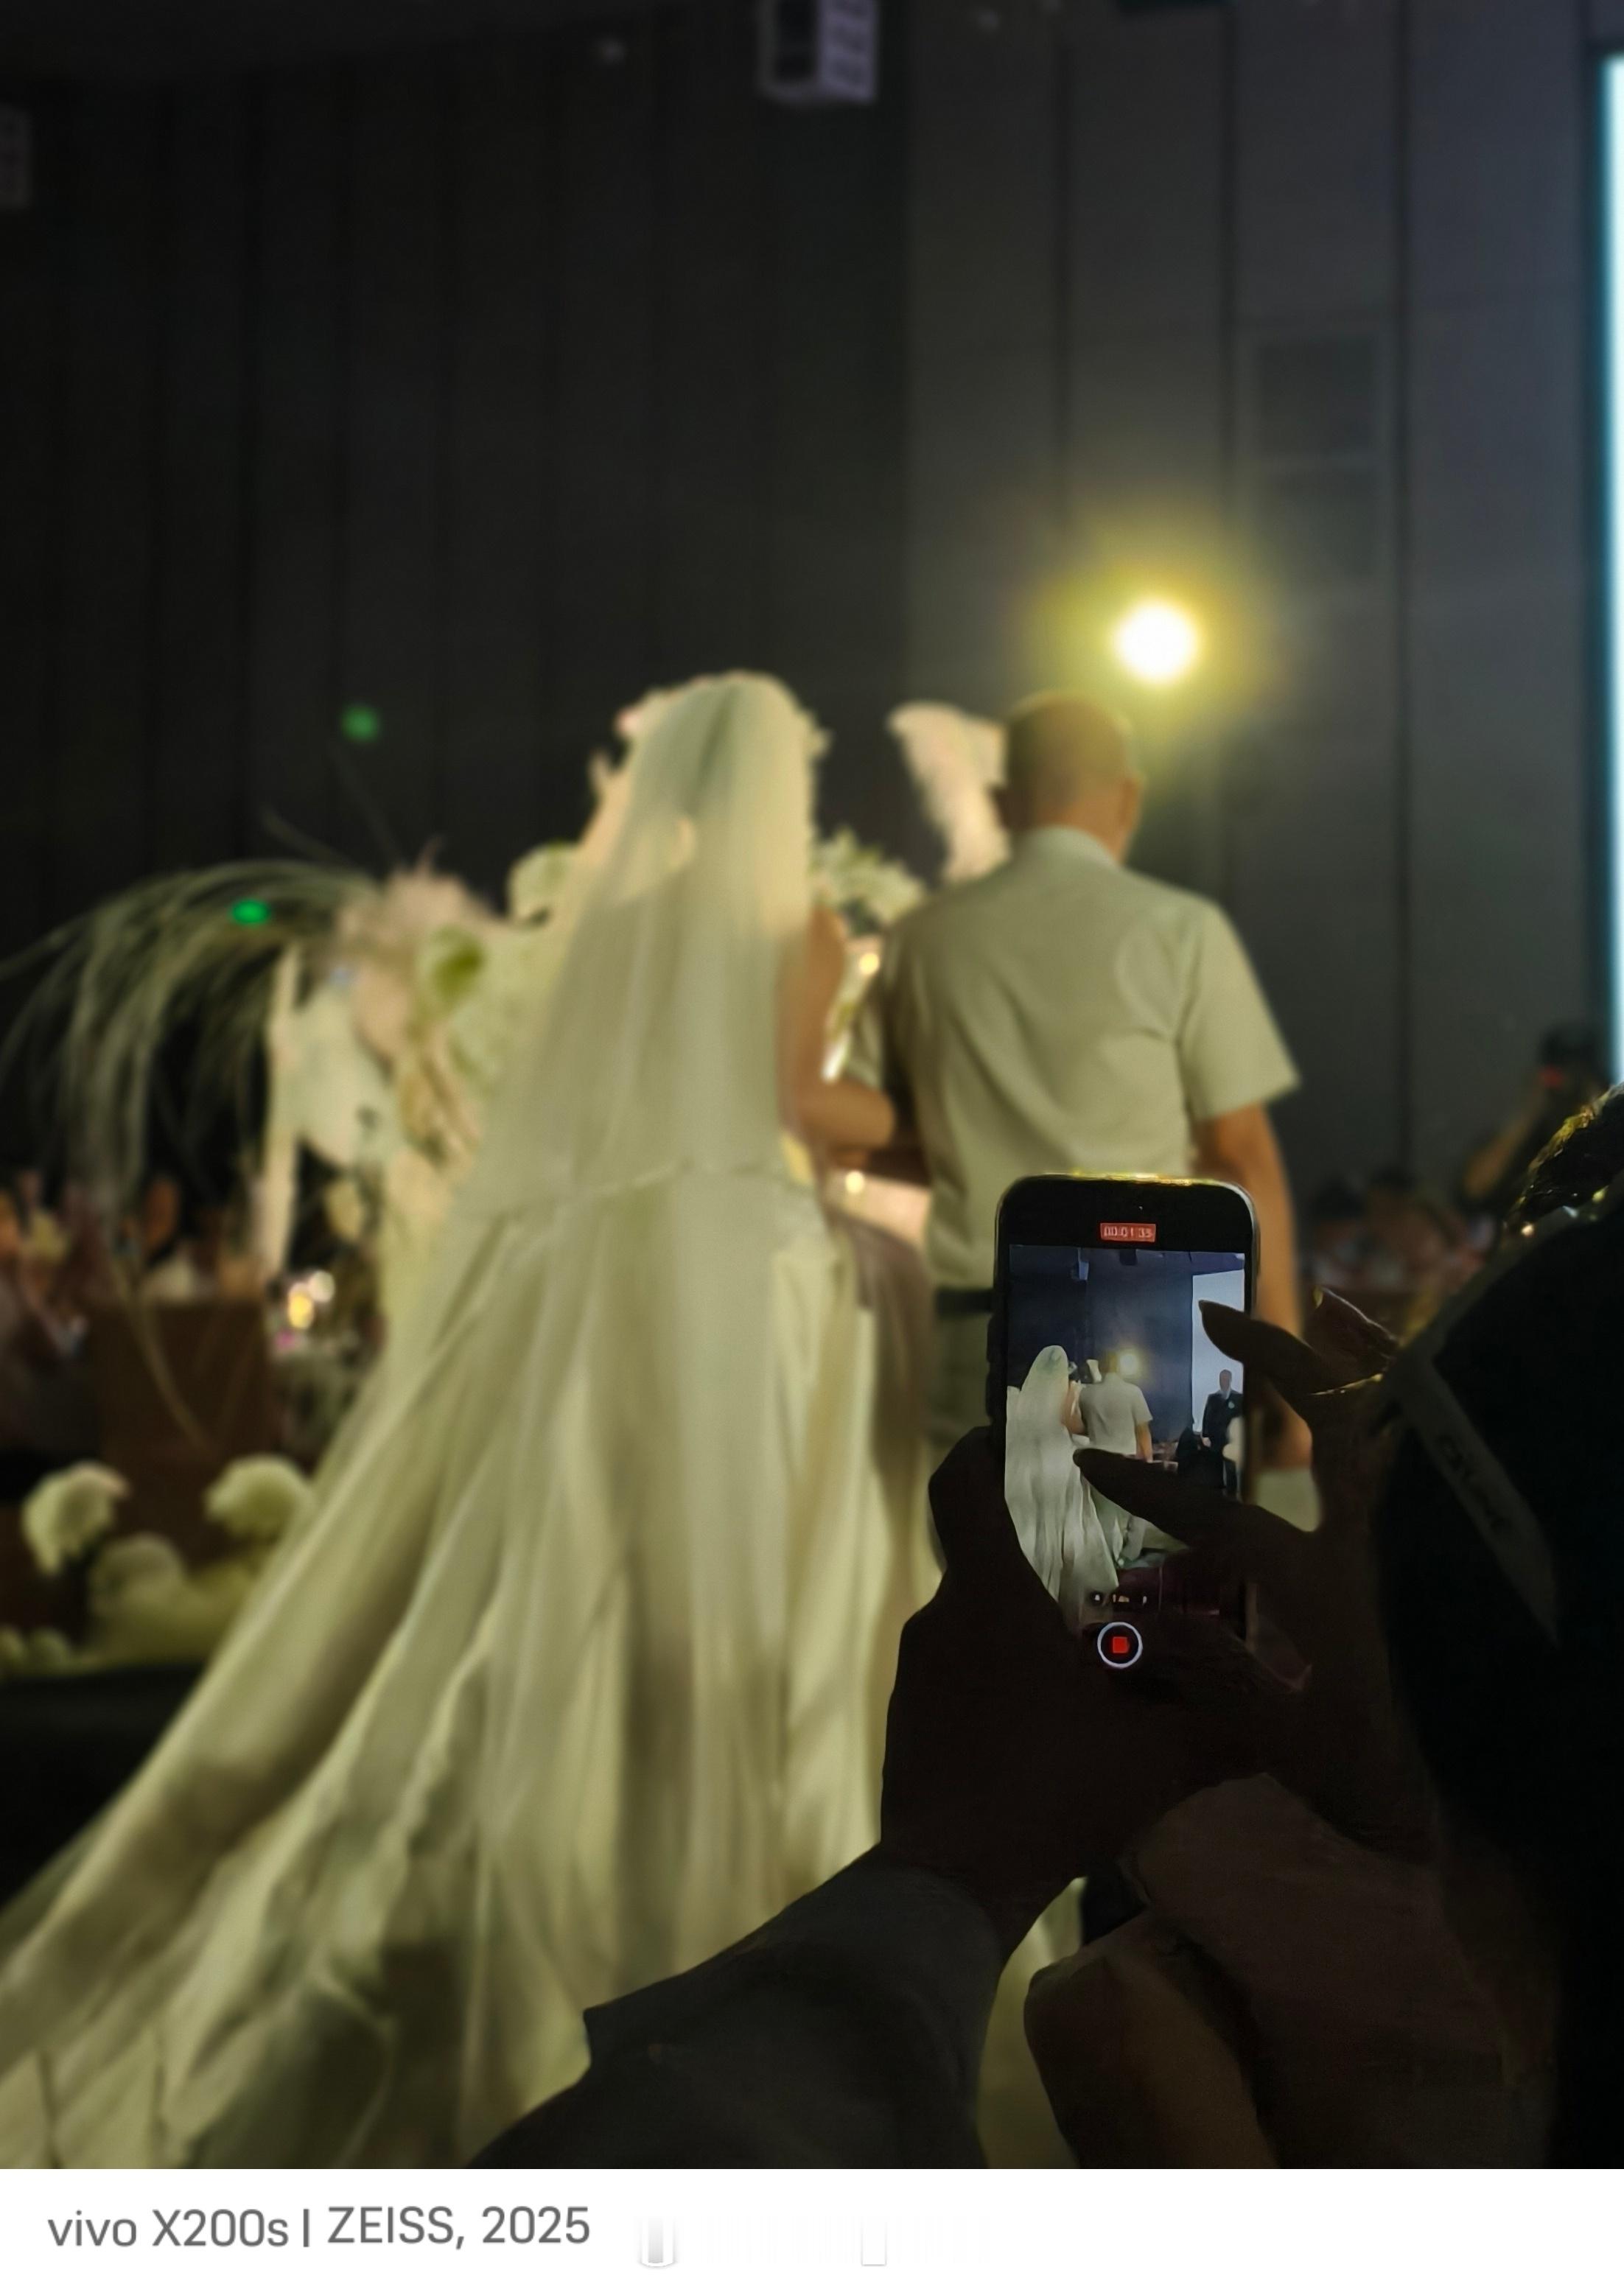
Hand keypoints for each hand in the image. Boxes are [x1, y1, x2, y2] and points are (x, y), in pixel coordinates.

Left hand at [879, 1432, 1275, 1952]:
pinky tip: (1048, 1725)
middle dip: (1039, 1556)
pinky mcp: (907, 1722)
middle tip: (1101, 1569)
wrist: (948, 1883)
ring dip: (1023, 1628)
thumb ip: (1226, 1730)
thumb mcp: (1157, 1761)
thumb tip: (1292, 1718)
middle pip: (984, 1556)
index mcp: (990, 1596)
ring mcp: (916, 1672)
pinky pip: (958, 1677)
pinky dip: (999, 1681)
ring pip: (973, 1623)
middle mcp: (942, 1618)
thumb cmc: (1050, 1794)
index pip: (963, 1486)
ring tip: (1086, 1657)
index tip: (1018, 1436)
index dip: (986, 1449)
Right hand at [1076, 1292, 1431, 1860]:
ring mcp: (1440, 1520)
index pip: (1220, 1521)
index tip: (1090, 1464)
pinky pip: (1455, 1432)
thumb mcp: (1315, 1763)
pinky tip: (1412, 1365)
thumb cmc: (1422, 1784)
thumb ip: (1235, 1692)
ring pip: (1403, 1409)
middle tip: (1217, 1314)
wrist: (1543, 1780)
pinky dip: (1428, 1390)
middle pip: (1323, 1416)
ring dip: (1358, 1351)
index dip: (1149, 1492)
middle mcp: (1383, 1534)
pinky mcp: (1481, 1521)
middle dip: (1266, 1356)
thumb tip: (1160, 1630)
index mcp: (1327, 1589)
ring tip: (1324, 1305)